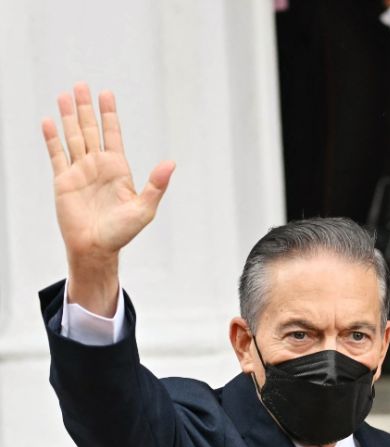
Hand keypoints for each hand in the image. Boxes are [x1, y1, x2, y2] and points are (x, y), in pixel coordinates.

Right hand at [43, 83, 173, 314]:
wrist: (96, 248)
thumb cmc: (122, 232)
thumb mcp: (144, 208)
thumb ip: (156, 185)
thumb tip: (171, 164)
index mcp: (118, 169)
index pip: (112, 134)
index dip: (109, 114)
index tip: (106, 94)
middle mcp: (98, 166)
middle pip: (90, 129)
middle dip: (86, 108)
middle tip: (81, 85)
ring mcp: (79, 172)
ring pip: (72, 137)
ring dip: (68, 116)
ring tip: (64, 95)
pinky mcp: (63, 181)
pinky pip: (56, 154)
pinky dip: (51, 138)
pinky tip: (49, 121)